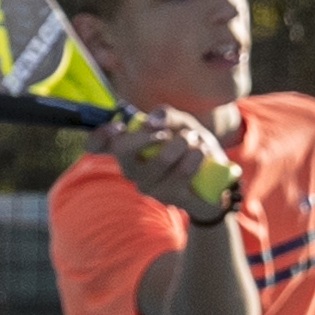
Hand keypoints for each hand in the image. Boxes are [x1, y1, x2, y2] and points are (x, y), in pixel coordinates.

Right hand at [97, 108, 239, 218]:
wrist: (217, 175)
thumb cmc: (190, 144)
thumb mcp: (180, 122)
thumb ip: (164, 115)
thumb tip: (149, 122)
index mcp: (127, 149)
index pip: (97, 146)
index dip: (99, 137)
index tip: (118, 127)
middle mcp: (131, 170)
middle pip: (122, 150)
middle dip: (149, 134)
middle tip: (170, 132)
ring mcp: (149, 187)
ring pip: (161, 158)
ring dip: (185, 142)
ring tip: (196, 142)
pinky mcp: (171, 198)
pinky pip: (182, 173)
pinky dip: (197, 156)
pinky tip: (202, 154)